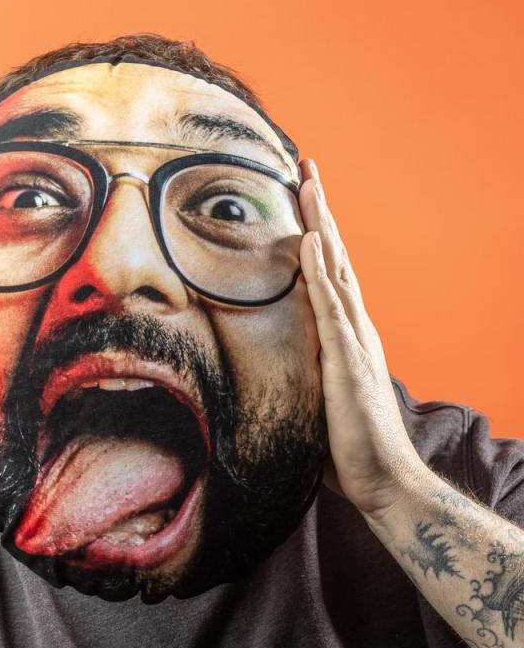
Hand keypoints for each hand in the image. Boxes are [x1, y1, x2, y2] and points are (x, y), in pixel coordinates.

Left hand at [297, 159, 430, 522]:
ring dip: (322, 224)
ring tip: (309, 182)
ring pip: (336, 269)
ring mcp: (355, 341)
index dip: (315, 233)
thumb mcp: (314, 397)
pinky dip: (323, 273)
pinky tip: (313, 241)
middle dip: (320, 211)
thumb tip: (266, 363)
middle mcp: (353, 328)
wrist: (381, 480)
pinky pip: (332, 309)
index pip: (327, 273)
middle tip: (306, 167)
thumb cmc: (345, 444)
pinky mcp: (349, 361)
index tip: (299, 197)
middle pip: (335, 257)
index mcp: (344, 335)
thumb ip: (300, 370)